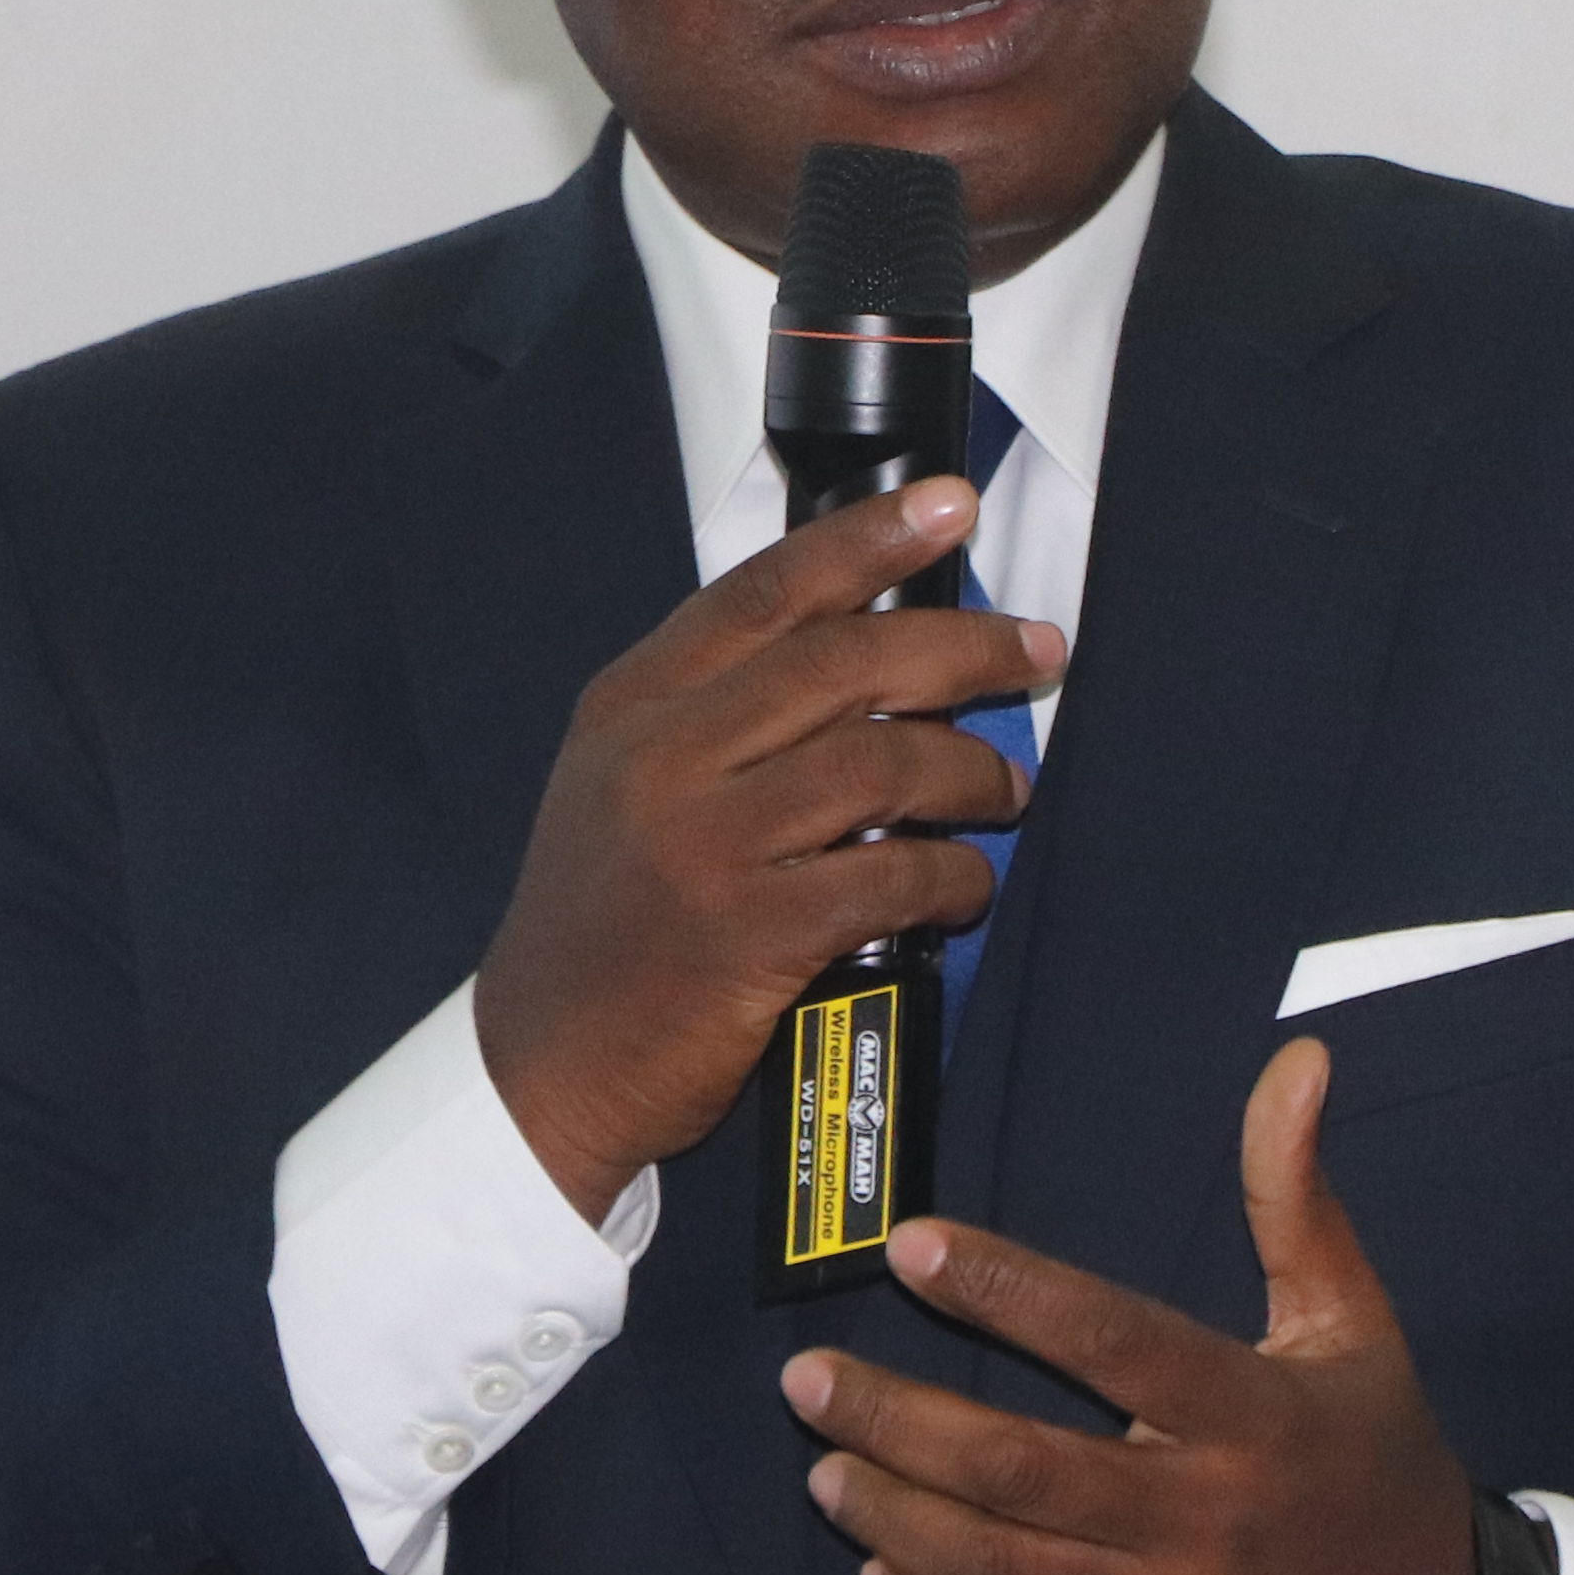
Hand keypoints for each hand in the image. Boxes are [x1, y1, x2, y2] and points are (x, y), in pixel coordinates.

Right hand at [471, 478, 1062, 1222]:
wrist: (538, 1069)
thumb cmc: (603, 926)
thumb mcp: (620, 784)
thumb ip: (717, 711)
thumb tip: (870, 650)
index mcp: (631, 705)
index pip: (766, 593)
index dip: (868, 541)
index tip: (947, 506)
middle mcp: (660, 759)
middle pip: (843, 662)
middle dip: (963, 647)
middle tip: (1035, 653)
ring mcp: (701, 846)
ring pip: (878, 762)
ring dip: (969, 769)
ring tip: (1006, 789)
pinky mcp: (744, 937)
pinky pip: (887, 876)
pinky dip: (949, 872)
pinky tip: (965, 882)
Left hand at [777, 1041, 1478, 1574]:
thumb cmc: (1381, 1469)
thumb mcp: (1355, 1326)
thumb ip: (1298, 1197)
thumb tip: (1297, 1063)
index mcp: (1252, 1414)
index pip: (1113, 1340)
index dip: (1007, 1291)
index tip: (910, 1246)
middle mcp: (1204, 1520)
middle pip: (1019, 1469)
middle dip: (897, 1419)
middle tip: (806, 1379)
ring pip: (999, 1572)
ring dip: (894, 1521)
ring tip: (826, 1470)